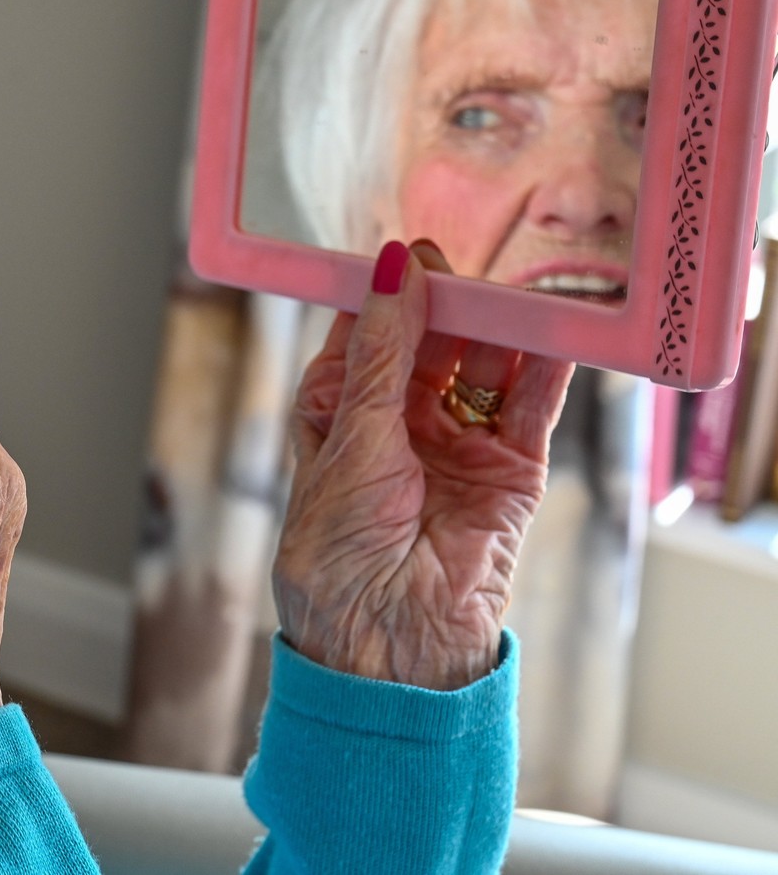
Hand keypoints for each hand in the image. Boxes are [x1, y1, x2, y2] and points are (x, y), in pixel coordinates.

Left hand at [274, 240, 573, 689]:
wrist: (387, 640)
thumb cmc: (337, 550)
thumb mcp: (350, 435)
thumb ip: (383, 352)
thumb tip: (394, 270)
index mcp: (338, 412)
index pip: (365, 333)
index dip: (385, 294)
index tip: (404, 252)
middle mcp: (397, 424)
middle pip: (428, 342)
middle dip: (444, 303)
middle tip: (457, 263)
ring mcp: (455, 446)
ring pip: (483, 368)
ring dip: (496, 329)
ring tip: (506, 291)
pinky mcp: (508, 473)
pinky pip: (530, 409)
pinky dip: (546, 370)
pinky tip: (554, 330)